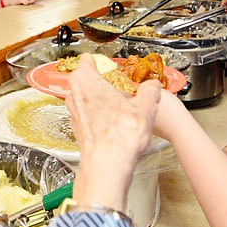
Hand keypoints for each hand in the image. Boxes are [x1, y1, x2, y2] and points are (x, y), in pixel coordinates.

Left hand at [66, 54, 161, 210]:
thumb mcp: (145, 107)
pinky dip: (98, 117)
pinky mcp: (78, 131)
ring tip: (118, 106)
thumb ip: (150, 91)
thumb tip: (152, 86)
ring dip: (99, 100)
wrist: (107, 167)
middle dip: (100, 81)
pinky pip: (88, 116)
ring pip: (85, 99)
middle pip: (85, 79)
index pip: (86, 60)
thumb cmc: (119, 136)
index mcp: (86, 81)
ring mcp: (74, 115)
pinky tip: (114, 124)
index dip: (99, 61)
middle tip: (118, 85)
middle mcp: (75, 96)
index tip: (109, 64)